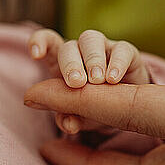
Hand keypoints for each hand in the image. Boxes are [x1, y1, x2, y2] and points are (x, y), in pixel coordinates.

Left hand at [28, 28, 148, 133]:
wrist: (129, 108)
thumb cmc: (96, 109)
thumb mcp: (81, 118)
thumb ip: (70, 120)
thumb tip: (67, 124)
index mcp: (63, 64)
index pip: (49, 44)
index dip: (39, 43)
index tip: (35, 55)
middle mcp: (81, 52)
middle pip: (69, 46)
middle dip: (70, 63)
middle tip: (75, 83)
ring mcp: (103, 48)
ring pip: (91, 39)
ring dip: (92, 60)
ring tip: (96, 81)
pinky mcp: (126, 52)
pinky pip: (120, 49)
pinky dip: (116, 63)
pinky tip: (113, 79)